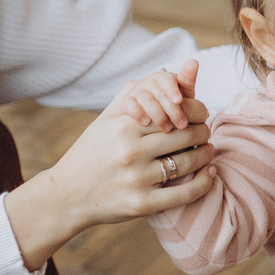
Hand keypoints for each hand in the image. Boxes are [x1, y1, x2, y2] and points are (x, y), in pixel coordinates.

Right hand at [2, 76, 216, 269]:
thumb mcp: (105, 121)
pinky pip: (185, 193)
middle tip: (206, 132)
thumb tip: (165, 70)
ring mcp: (136, 178)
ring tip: (208, 150)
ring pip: (188, 162)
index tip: (200, 115)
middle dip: (203, 132)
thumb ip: (133, 97)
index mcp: (124, 127)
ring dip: (206, 155)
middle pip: (186, 135)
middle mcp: (130, 151)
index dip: (196, 111)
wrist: (66, 195)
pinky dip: (204, 183)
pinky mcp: (142, 204)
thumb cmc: (90, 154)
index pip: (175, 111)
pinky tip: (209, 174)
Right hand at [115, 60, 196, 129]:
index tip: (179, 101)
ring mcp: (136, 92)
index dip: (172, 89)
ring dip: (157, 114)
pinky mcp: (125, 102)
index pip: (166, 79)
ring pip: (145, 99)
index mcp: (163, 78)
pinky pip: (128, 104)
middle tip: (182, 124)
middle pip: (158, 92)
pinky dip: (137, 113)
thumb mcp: (184, 93)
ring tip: (167, 128)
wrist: (152, 119)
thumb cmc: (173, 105)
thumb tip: (193, 62)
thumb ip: (187, 80)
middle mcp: (148, 82)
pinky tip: (145, 122)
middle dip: (172, 110)